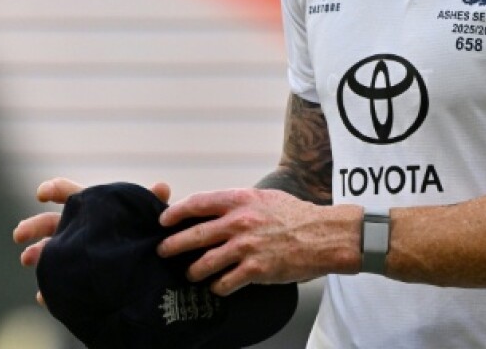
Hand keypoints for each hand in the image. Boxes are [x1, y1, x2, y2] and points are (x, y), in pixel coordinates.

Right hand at [12, 177, 171, 305]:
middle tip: (18, 234)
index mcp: (92, 208)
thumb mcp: (148, 219)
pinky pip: (60, 282)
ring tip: (28, 259)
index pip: (70, 194)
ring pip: (50, 253)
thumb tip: (163, 187)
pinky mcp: (76, 276)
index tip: (42, 193)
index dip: (55, 189)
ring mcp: (74, 253)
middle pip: (50, 223)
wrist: (146, 268)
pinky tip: (45, 295)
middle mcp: (78, 229)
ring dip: (37, 254)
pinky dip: (51, 288)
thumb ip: (152, 204)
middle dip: (33, 226)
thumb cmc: (145, 234)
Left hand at [157, 188, 358, 295]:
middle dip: (172, 246)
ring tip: (190, 274)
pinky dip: (217, 287)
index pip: (197, 203)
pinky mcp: (255, 270)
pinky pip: (224, 283)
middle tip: (163, 251)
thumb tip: (216, 209)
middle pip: (194, 235)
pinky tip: (217, 287)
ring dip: (193, 271)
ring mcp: (246, 247)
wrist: (323, 235)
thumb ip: (239, 203)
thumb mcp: (264, 198)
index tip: (164, 221)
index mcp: (240, 200)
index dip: (176, 213)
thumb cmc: (295, 215)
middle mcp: (239, 222)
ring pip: (204, 263)